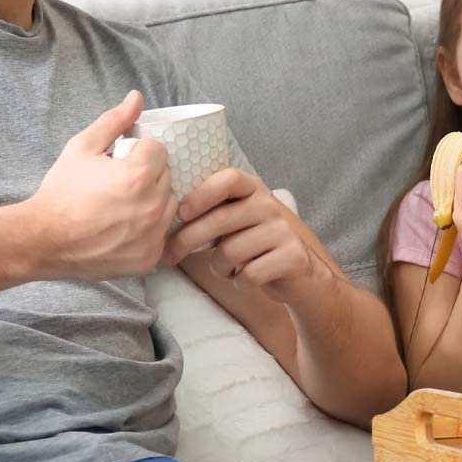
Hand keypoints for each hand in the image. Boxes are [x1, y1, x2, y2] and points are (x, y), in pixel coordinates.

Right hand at [25, 91, 176, 278]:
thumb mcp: (82, 147)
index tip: (121, 163)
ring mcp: (153, 235)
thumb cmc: (61, 191)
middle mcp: (153, 207)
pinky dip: (149, 231)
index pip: (159, 151)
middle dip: (148, 177)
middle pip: (168, 178)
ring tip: (122, 207)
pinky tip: (124, 228)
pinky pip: (162, 236)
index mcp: (139, 176)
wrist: (43, 239)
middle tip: (119, 185)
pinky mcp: (149, 257)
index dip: (139, 154)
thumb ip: (114, 121)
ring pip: (169, 207)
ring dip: (153, 203)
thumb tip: (137, 97)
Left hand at [163, 168, 323, 303]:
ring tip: (224, 269)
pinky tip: (243, 279)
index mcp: (253, 190)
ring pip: (230, 252)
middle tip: (169, 256)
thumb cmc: (254, 245)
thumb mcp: (235, 221)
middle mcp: (270, 206)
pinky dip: (239, 282)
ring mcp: (283, 231)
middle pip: (220, 219)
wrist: (298, 274)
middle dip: (187, 240)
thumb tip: (163, 215)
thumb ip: (211, 212)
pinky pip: (248, 274)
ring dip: (218, 267)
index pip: (228, 179)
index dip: (201, 193)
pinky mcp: (292, 257)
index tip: (180, 213)